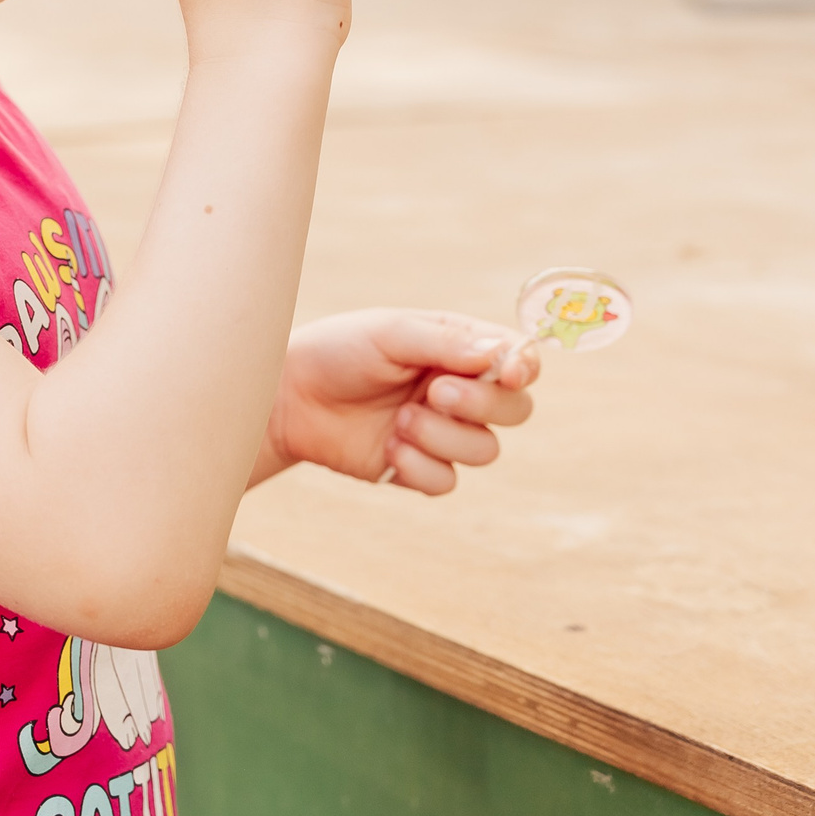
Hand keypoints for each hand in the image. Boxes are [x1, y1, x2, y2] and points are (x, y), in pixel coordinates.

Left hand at [257, 309, 541, 495]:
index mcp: (460, 347)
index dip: (525, 367)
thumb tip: (500, 356)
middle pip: (516, 410)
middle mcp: (460, 390)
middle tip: (435, 392)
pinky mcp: (418, 469)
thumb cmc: (338, 351)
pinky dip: (420, 466)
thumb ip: (447, 343)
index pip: (518, 358)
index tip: (511, 372)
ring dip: (444, 436)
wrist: (289, 397)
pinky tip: (389, 447)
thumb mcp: (390, 333)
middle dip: (481, 404)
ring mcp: (442, 432)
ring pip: (485, 450)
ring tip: (400, 419)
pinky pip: (447, 481)